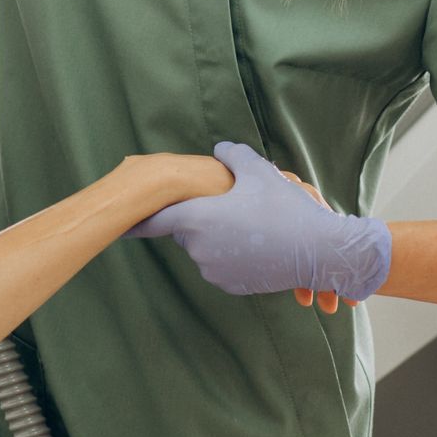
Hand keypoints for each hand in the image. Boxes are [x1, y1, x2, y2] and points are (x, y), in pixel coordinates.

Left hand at [127, 142, 390, 302]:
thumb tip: (218, 151)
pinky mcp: (230, 285)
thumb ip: (232, 156)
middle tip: (235, 208)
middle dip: (203, 218)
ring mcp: (213, 270)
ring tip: (254, 227)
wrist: (319, 250)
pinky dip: (233, 255)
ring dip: (220, 237)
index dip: (138, 219)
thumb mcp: (258, 171)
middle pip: (188, 230)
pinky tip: (259, 245)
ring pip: (206, 248)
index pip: (156, 220)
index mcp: (197, 218)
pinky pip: (222, 265)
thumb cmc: (285, 207)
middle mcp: (198, 248)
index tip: (118, 225)